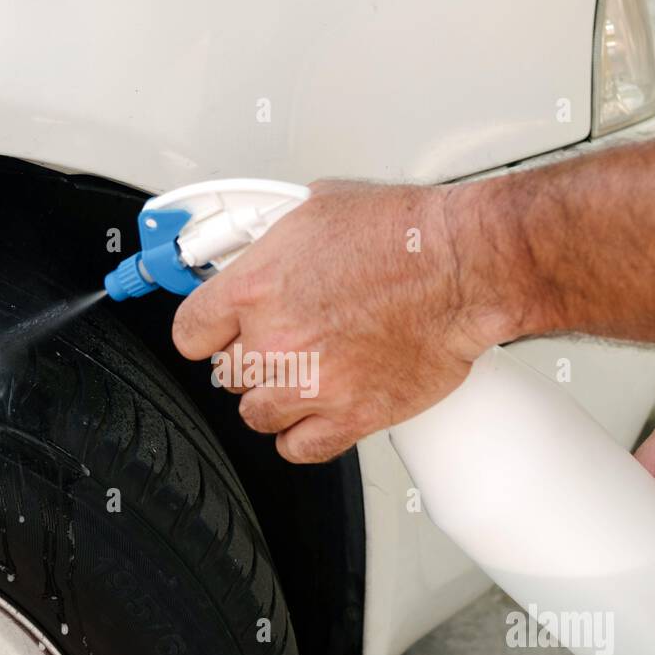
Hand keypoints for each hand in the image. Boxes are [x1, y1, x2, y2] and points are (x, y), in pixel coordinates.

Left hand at [170, 180, 525, 462]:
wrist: (464, 268)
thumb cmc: (406, 234)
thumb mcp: (317, 207)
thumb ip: (274, 240)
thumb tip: (260, 243)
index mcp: (255, 287)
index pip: (190, 331)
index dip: (204, 333)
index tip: (215, 334)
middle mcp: (275, 340)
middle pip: (227, 375)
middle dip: (250, 359)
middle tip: (280, 343)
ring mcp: (310, 384)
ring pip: (257, 414)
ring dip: (274, 398)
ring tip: (302, 375)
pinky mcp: (351, 416)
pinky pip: (299, 448)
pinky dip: (302, 435)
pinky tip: (315, 413)